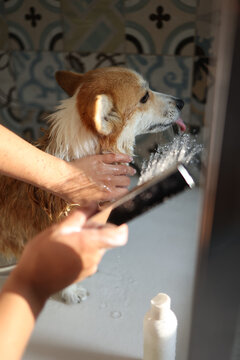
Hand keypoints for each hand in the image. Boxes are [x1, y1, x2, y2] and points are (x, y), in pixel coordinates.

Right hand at [8, 208, 127, 303]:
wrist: (32, 284)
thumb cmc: (42, 256)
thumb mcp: (58, 229)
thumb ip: (79, 216)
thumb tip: (93, 205)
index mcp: (91, 244)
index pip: (120, 236)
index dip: (120, 226)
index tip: (109, 219)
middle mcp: (95, 257)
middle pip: (106, 239)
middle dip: (96, 230)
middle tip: (77, 227)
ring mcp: (90, 267)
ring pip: (97, 248)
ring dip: (88, 240)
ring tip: (67, 239)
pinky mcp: (84, 274)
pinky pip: (90, 257)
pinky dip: (83, 250)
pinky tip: (65, 250)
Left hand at [55, 153, 135, 204]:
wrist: (63, 179)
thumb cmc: (72, 192)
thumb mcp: (86, 204)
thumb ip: (99, 204)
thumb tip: (106, 206)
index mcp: (106, 193)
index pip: (123, 193)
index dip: (125, 192)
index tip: (125, 192)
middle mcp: (108, 181)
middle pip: (125, 181)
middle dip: (127, 182)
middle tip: (127, 181)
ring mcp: (104, 169)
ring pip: (123, 169)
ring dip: (129, 170)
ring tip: (132, 171)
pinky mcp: (99, 159)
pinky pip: (115, 157)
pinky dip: (123, 157)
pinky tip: (129, 158)